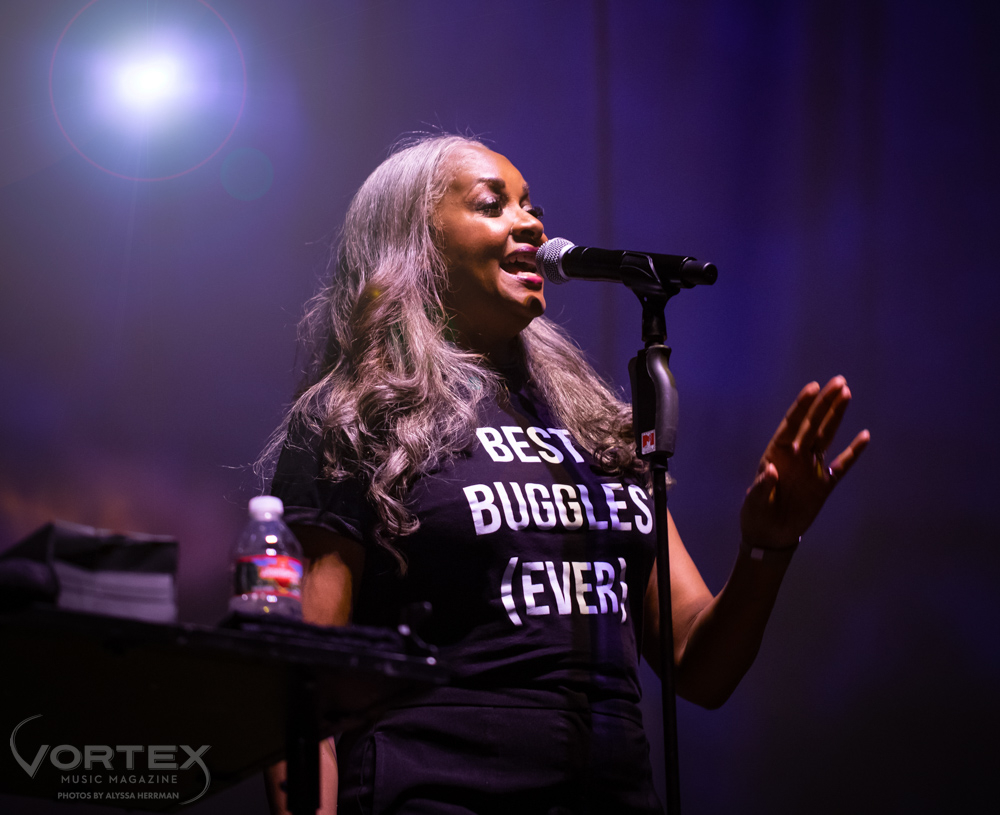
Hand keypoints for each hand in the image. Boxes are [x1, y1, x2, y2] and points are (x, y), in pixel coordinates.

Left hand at [740, 376, 869, 548]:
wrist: (770, 535)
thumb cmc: (756, 514)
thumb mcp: (754, 502)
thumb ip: (762, 486)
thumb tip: (771, 470)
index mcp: (777, 454)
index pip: (791, 424)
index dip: (801, 406)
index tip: (813, 387)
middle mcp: (796, 455)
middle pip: (813, 424)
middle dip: (824, 403)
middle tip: (839, 381)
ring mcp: (812, 467)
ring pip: (827, 436)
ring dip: (836, 416)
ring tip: (846, 394)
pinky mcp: (824, 484)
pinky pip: (842, 464)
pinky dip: (853, 452)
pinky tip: (864, 436)